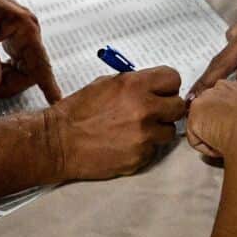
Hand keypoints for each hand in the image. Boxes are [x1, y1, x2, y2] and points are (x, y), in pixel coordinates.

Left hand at [0, 0, 62, 103]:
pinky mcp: (16, 39)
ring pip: (22, 70)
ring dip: (5, 80)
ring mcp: (24, 37)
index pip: (41, 63)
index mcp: (25, 29)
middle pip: (30, 72)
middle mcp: (30, 33)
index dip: (48, 84)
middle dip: (9, 85)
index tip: (57, 101)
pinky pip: (16, 64)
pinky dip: (3, 73)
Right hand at [46, 67, 186, 180]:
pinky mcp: (141, 157)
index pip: (173, 79)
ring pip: (169, 131)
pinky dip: (144, 147)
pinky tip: (126, 143)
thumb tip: (153, 87)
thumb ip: (133, 83)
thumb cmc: (79, 110)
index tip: (160, 91)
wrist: (59, 142)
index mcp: (135, 85)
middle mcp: (144, 109)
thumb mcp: (105, 84)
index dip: (167, 85)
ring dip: (158, 129)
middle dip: (167, 108)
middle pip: (178, 106)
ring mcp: (144, 136)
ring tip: (137, 129)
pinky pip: (154, 150)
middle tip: (153, 111)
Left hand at [186, 80, 236, 162]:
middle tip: (232, 138)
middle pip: (210, 106)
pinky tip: (222, 148)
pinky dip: (207, 149)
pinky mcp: (194, 119)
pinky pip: (196, 140)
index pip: (226, 97)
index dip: (229, 114)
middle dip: (216, 122)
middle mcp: (219, 88)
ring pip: (201, 122)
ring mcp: (204, 101)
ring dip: (210, 135)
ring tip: (229, 144)